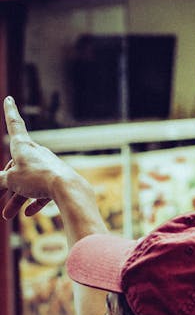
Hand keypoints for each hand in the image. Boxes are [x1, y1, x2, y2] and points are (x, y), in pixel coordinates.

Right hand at [0, 96, 62, 219]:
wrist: (68, 189)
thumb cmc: (36, 180)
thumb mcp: (11, 181)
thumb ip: (0, 181)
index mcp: (23, 146)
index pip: (14, 124)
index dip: (10, 111)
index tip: (9, 98)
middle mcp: (36, 153)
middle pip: (16, 168)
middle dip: (7, 187)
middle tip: (1, 203)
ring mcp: (48, 166)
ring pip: (27, 182)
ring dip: (16, 199)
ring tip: (8, 216)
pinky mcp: (58, 179)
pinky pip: (42, 190)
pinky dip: (35, 202)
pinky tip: (29, 213)